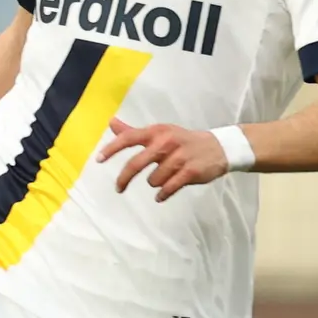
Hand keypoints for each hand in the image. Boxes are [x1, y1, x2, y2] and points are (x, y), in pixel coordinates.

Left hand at [97, 120, 237, 197]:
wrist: (219, 148)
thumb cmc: (183, 141)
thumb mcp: (160, 133)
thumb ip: (134, 131)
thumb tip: (111, 122)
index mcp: (157, 131)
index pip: (129, 138)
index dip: (112, 149)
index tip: (98, 160)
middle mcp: (166, 142)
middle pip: (136, 163)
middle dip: (124, 178)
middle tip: (119, 188)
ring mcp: (179, 158)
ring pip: (153, 179)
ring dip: (155, 183)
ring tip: (165, 179)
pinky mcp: (190, 172)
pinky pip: (168, 188)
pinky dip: (163, 194)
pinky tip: (162, 195)